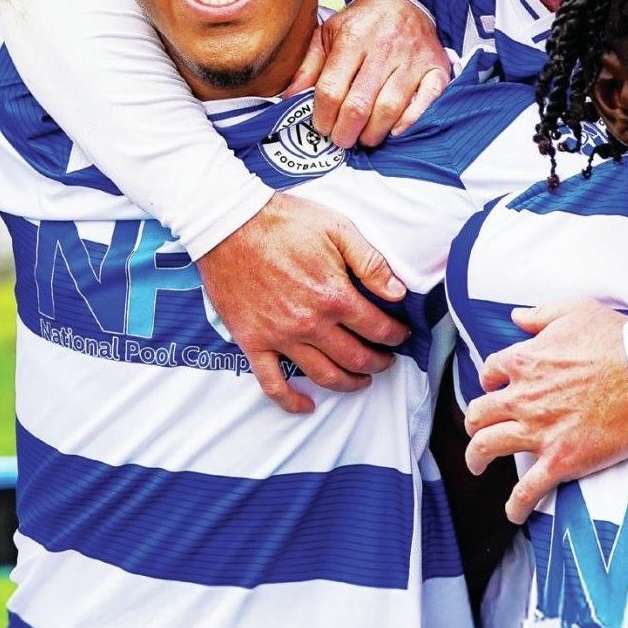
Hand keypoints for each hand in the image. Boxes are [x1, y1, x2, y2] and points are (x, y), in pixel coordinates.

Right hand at [199, 192, 411, 413]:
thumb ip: (370, 262)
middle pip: (355, 358)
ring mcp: (280, 336)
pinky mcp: (253, 341)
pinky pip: (272, 382)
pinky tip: (306, 406)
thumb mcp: (336, 228)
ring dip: (348, 383)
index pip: (377, 328)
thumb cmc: (282, 221)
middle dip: (378, 363)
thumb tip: (398, 293)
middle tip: (385, 360)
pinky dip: (290, 401)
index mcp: (334, 295)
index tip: (400, 336)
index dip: (395, 336)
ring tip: (361, 380)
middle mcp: (310, 323)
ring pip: (323, 375)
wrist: (227, 225)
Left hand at [288, 0, 452, 148]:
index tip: (321, 127)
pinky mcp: (436, 68)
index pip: (331, 88)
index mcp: (353, 37)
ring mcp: (413, 59)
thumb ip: (308, 64)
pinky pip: (426, 102)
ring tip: (363, 137)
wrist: (405, 4)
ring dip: (373, 133)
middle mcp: (384, 47)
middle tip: (341, 139)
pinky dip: (408, 122)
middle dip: (345, 131)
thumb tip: (289, 97)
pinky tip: (393, 130)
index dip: (322, 116)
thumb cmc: (363, 25)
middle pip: (359, 104)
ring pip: (389, 108)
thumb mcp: (329, 33)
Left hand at [462, 298, 627, 522]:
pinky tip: (512, 513)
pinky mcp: (562, 459)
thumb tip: (517, 317)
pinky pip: (528, 488)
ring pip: (488, 447)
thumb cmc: (619, 338)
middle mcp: (522, 397)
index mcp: (523, 362)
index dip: (489, 382)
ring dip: (476, 458)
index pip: (489, 374)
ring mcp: (539, 430)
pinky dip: (516, 504)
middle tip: (477, 431)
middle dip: (473, 424)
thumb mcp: (574, 310)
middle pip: (479, 414)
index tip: (494, 389)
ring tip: (476, 466)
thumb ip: (540, 315)